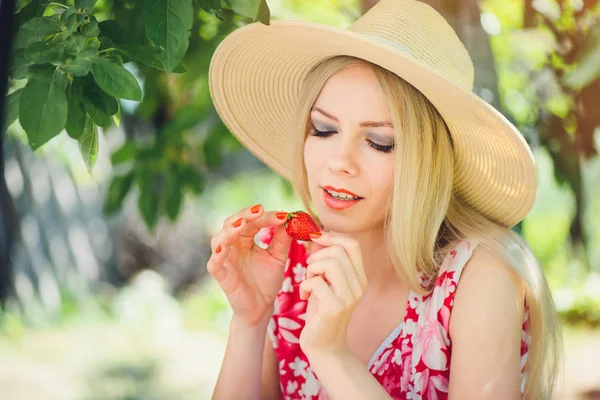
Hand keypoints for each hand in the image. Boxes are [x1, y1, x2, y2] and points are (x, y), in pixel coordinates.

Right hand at [207, 205, 292, 326]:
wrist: (262, 307)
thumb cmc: (267, 281)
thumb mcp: (278, 257)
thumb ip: (283, 238)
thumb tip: (292, 217)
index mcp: (245, 240)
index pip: (251, 221)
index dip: (265, 217)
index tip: (283, 215)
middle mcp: (232, 246)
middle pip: (231, 223)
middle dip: (244, 215)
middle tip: (258, 210)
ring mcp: (224, 260)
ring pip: (219, 239)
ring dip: (229, 230)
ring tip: (242, 223)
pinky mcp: (221, 276)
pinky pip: (214, 264)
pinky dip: (217, 255)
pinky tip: (224, 248)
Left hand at [299, 231, 367, 355]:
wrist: (325, 348)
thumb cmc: (322, 312)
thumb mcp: (326, 282)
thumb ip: (325, 261)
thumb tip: (317, 235)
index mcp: (359, 277)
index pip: (352, 244)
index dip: (332, 236)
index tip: (314, 238)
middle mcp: (359, 286)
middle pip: (338, 251)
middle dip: (316, 256)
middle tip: (310, 273)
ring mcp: (349, 297)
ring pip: (328, 263)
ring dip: (311, 270)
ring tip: (308, 284)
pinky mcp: (335, 308)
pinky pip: (316, 282)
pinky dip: (305, 286)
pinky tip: (305, 298)